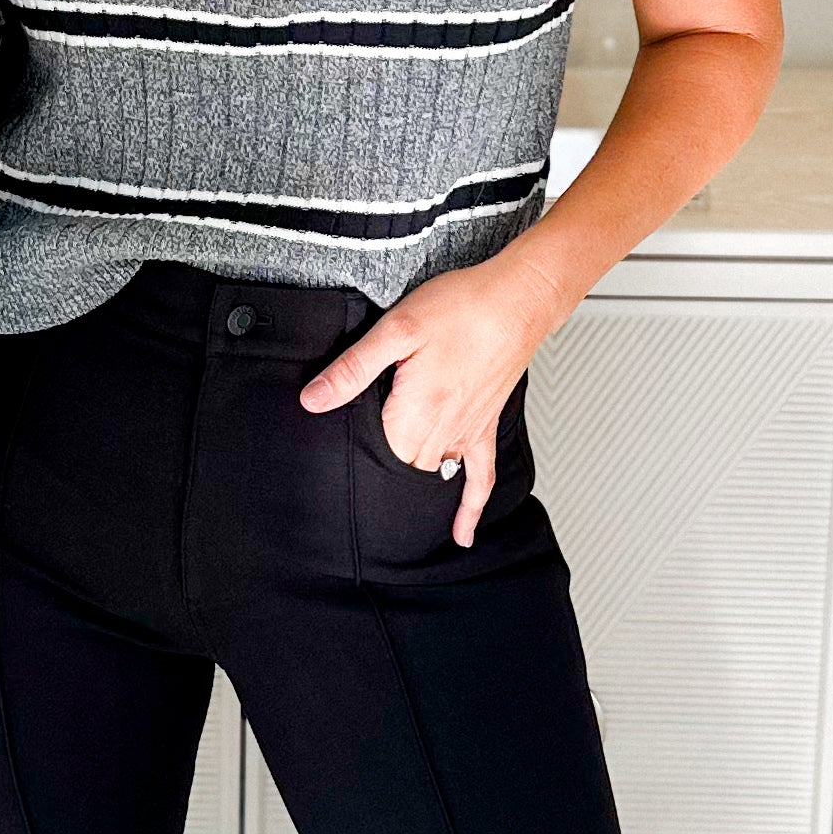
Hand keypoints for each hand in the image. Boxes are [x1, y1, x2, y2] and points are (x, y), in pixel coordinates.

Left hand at [297, 248, 570, 546]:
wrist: (518, 300)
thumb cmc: (463, 308)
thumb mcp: (395, 329)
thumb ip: (353, 369)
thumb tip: (314, 400)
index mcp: (416, 411)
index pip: (375, 456)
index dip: (352, 462)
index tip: (331, 468)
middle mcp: (443, 430)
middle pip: (402, 471)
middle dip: (379, 480)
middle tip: (353, 495)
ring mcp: (467, 433)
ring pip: (433, 478)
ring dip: (413, 493)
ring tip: (387, 517)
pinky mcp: (486, 426)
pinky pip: (480, 478)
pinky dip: (470, 508)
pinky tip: (461, 533)